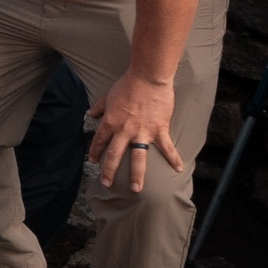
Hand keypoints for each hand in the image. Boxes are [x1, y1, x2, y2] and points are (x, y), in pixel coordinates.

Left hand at [87, 72, 182, 191]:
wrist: (148, 77)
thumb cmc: (127, 84)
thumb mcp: (108, 95)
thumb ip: (99, 107)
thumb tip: (89, 113)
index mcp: (110, 122)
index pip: (99, 141)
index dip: (95, 152)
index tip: (92, 161)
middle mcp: (124, 131)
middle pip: (115, 155)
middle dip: (109, 171)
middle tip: (106, 184)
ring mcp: (143, 132)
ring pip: (138, 158)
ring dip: (137, 175)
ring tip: (136, 189)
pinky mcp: (159, 130)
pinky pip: (167, 148)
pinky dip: (174, 158)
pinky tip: (179, 169)